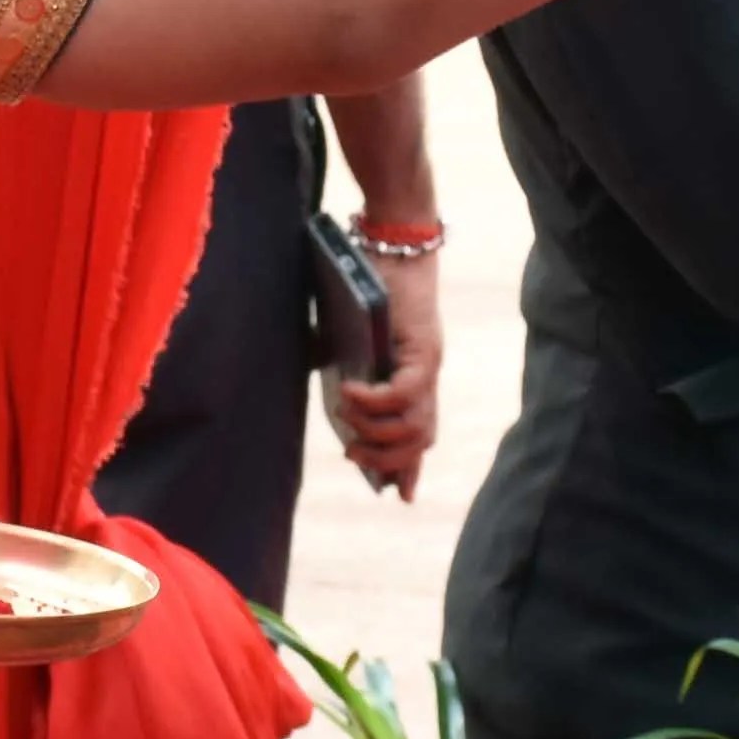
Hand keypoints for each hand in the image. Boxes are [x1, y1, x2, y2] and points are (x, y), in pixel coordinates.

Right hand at [329, 251, 440, 495]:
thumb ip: (335, 355)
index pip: (419, 433)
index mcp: (413, 377)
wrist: (394, 243)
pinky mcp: (424, 352)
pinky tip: (349, 392)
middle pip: (419, 440)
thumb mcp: (346, 331)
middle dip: (385, 459)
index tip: (399, 495)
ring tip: (346, 415)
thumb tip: (309, 365)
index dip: (409, 466)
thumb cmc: (370, 281)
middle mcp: (427, 377)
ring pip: (413, 426)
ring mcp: (428, 366)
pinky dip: (375, 402)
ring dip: (376, 432)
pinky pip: (403, 395)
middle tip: (352, 453)